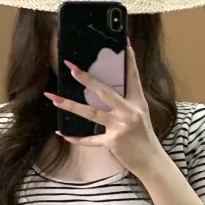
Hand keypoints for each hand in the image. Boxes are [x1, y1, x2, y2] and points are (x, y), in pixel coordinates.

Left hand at [45, 43, 165, 177]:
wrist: (150, 160)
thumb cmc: (143, 136)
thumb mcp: (140, 114)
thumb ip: (125, 102)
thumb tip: (104, 89)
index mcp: (137, 102)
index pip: (133, 76)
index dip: (129, 60)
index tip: (124, 43)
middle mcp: (129, 112)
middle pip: (105, 92)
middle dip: (86, 79)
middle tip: (71, 68)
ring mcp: (120, 127)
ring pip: (91, 113)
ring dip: (70, 106)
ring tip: (53, 98)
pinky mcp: (112, 142)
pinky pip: (90, 139)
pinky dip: (76, 137)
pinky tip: (63, 132)